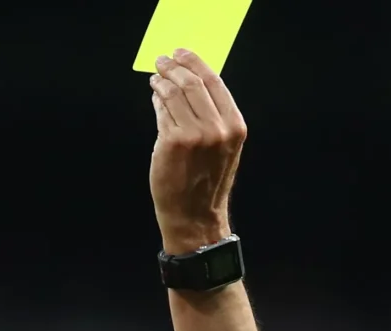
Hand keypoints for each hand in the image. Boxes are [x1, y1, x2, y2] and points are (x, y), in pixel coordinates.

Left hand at [148, 49, 245, 255]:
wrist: (195, 217)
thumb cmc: (206, 182)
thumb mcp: (222, 147)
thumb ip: (211, 115)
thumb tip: (188, 82)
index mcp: (235, 127)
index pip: (214, 81)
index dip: (195, 62)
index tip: (182, 54)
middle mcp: (217, 129)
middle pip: (192, 82)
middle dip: (175, 66)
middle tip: (163, 61)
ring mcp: (194, 135)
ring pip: (174, 93)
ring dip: (163, 80)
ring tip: (157, 77)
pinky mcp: (172, 143)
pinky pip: (162, 110)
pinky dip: (157, 99)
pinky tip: (155, 95)